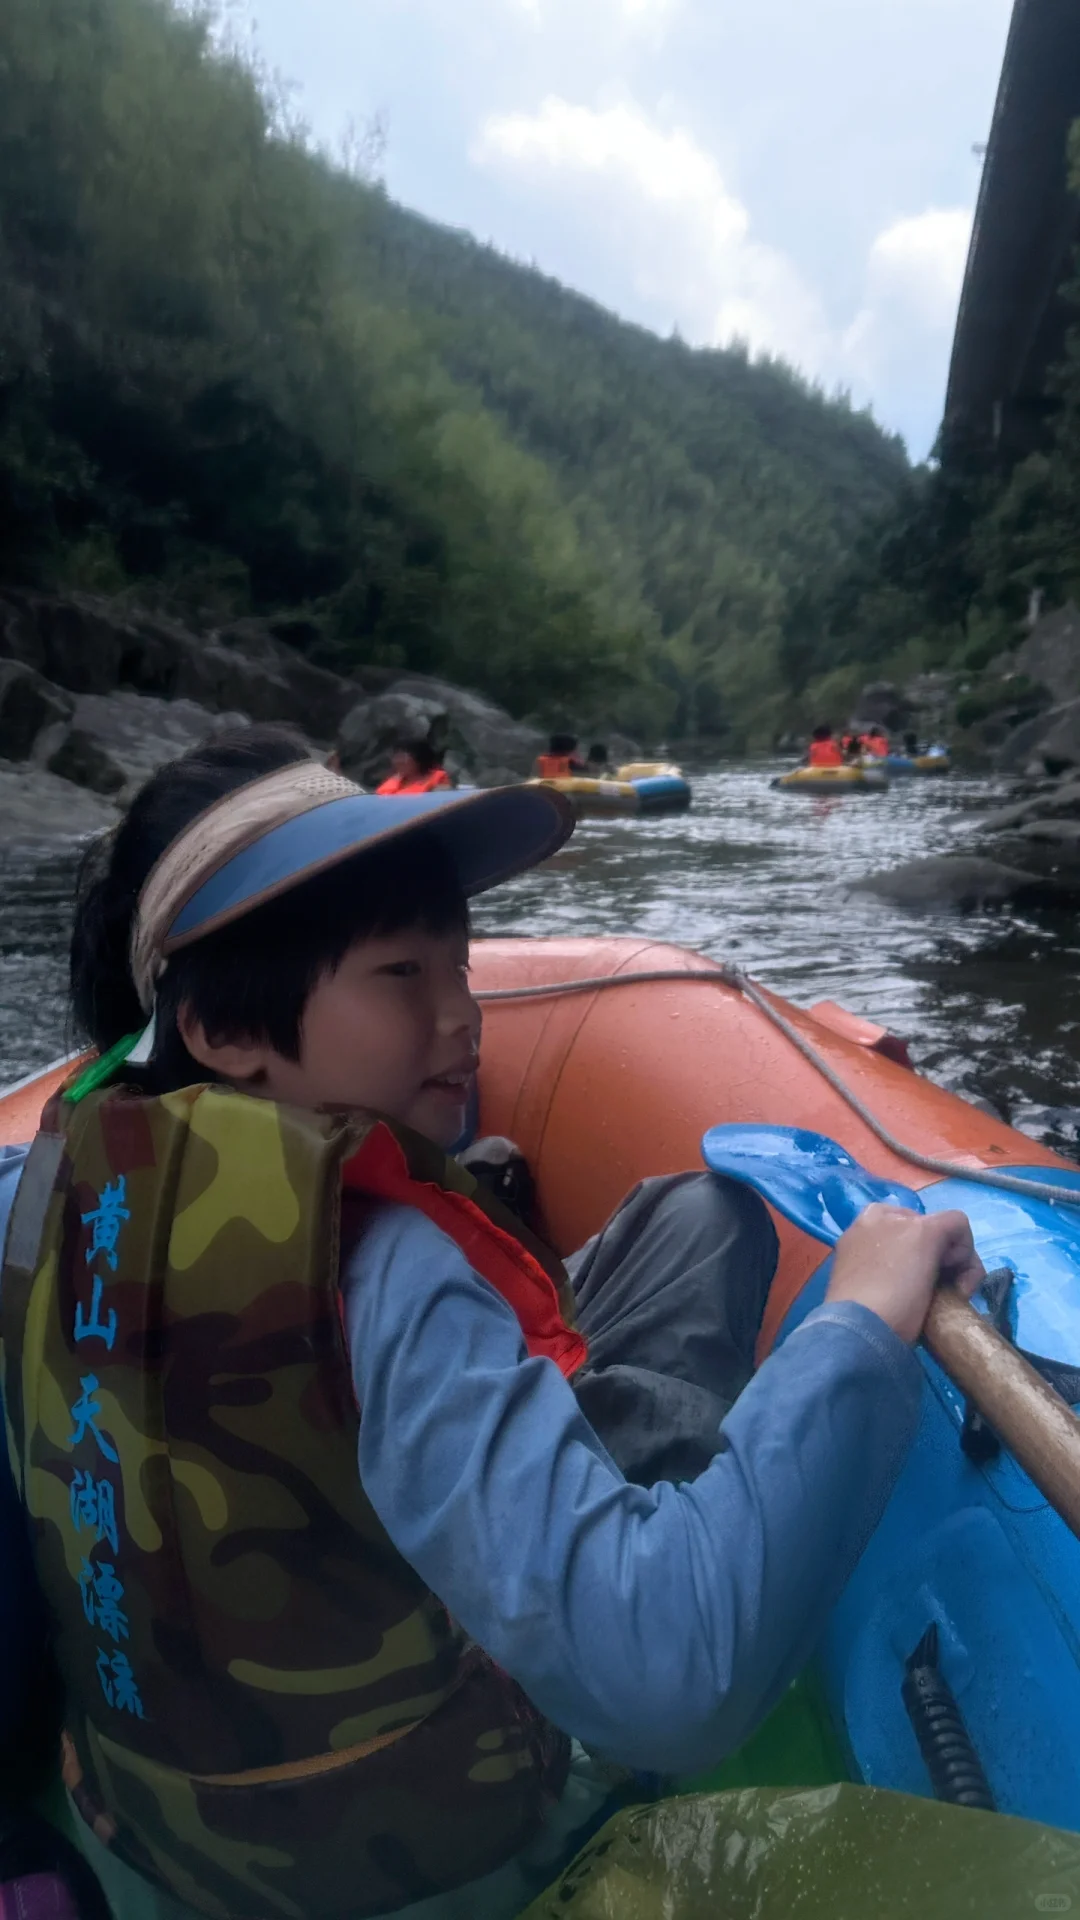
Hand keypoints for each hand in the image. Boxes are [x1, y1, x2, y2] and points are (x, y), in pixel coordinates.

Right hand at [825, 1205, 984, 1344]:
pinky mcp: (925, 1231)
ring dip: (954, 1263)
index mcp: (857, 1236)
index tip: (917, 1287)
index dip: (914, 1258)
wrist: (859, 1330)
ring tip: (948, 1300)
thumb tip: (907, 1285)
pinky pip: (958, 1225)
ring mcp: (900, 1222)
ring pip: (942, 1229)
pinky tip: (958, 1289)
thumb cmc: (858, 1322)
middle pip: (921, 1229)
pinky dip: (968, 1257)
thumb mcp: (866, 1291)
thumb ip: (880, 1278)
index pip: (897, 1232)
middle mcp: (875, 1219)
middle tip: (937, 1296)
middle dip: (936, 1258)